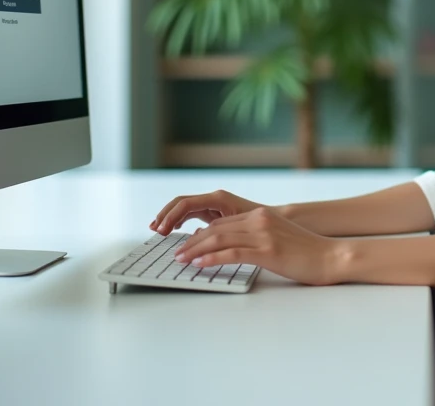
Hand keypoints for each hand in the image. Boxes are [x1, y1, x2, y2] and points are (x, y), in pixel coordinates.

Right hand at [150, 190, 264, 234]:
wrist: (280, 219)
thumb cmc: (264, 222)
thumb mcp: (241, 226)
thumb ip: (220, 230)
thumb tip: (198, 235)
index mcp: (219, 199)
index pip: (186, 203)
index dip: (170, 216)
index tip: (161, 230)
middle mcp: (215, 198)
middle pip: (181, 203)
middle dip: (165, 215)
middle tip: (154, 230)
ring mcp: (214, 204)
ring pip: (184, 207)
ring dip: (170, 217)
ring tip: (158, 231)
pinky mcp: (215, 212)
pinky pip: (191, 213)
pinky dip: (179, 220)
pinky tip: (172, 230)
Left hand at [173, 207, 348, 286]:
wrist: (329, 257)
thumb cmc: (305, 253)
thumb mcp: (277, 239)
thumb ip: (255, 238)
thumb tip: (229, 248)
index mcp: (261, 216)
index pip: (222, 223)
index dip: (201, 235)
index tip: (186, 246)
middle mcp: (260, 220)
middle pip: (217, 229)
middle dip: (192, 242)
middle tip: (177, 254)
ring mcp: (264, 234)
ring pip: (220, 239)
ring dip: (196, 250)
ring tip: (182, 260)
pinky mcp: (268, 250)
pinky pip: (232, 252)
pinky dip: (212, 258)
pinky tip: (200, 264)